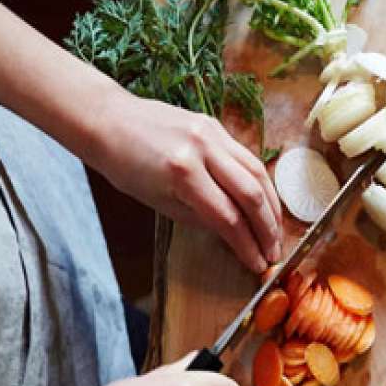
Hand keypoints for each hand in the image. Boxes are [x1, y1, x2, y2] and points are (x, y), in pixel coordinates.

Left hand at [91, 93, 282, 272]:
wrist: (109, 121)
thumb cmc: (125, 166)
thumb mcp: (159, 203)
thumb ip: (201, 218)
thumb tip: (234, 235)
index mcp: (182, 173)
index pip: (228, 218)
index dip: (247, 245)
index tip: (258, 264)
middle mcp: (203, 150)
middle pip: (251, 195)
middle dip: (268, 229)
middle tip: (274, 251)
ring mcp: (213, 134)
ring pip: (258, 173)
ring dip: (273, 206)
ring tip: (276, 230)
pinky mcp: (217, 126)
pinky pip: (248, 158)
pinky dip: (261, 183)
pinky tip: (265, 201)